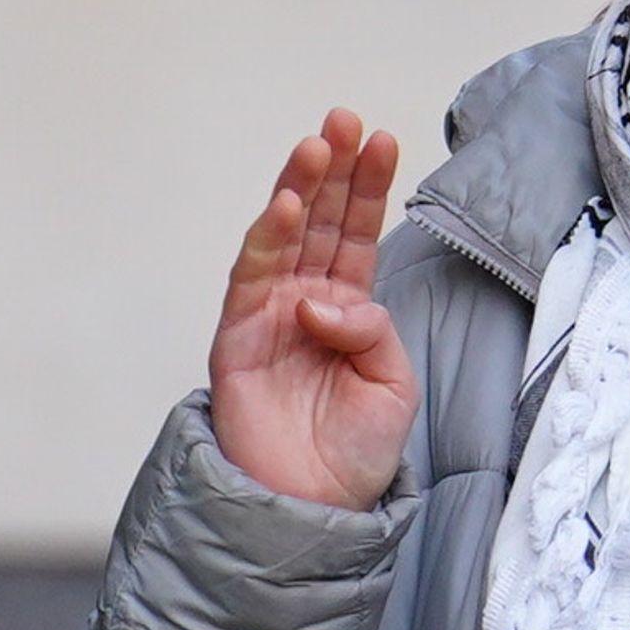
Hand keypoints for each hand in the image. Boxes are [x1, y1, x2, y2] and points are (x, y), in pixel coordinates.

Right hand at [209, 109, 415, 510]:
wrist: (312, 510)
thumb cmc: (355, 452)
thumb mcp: (391, 385)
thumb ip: (372, 332)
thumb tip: (326, 301)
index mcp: (349, 307)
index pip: (360, 233)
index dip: (370, 186)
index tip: (385, 139)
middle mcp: (307, 301)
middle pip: (322, 222)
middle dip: (334, 170)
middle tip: (345, 120)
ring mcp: (270, 316)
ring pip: (284, 239)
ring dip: (299, 189)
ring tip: (317, 146)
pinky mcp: (237, 338)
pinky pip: (250, 280)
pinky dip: (268, 241)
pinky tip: (286, 207)